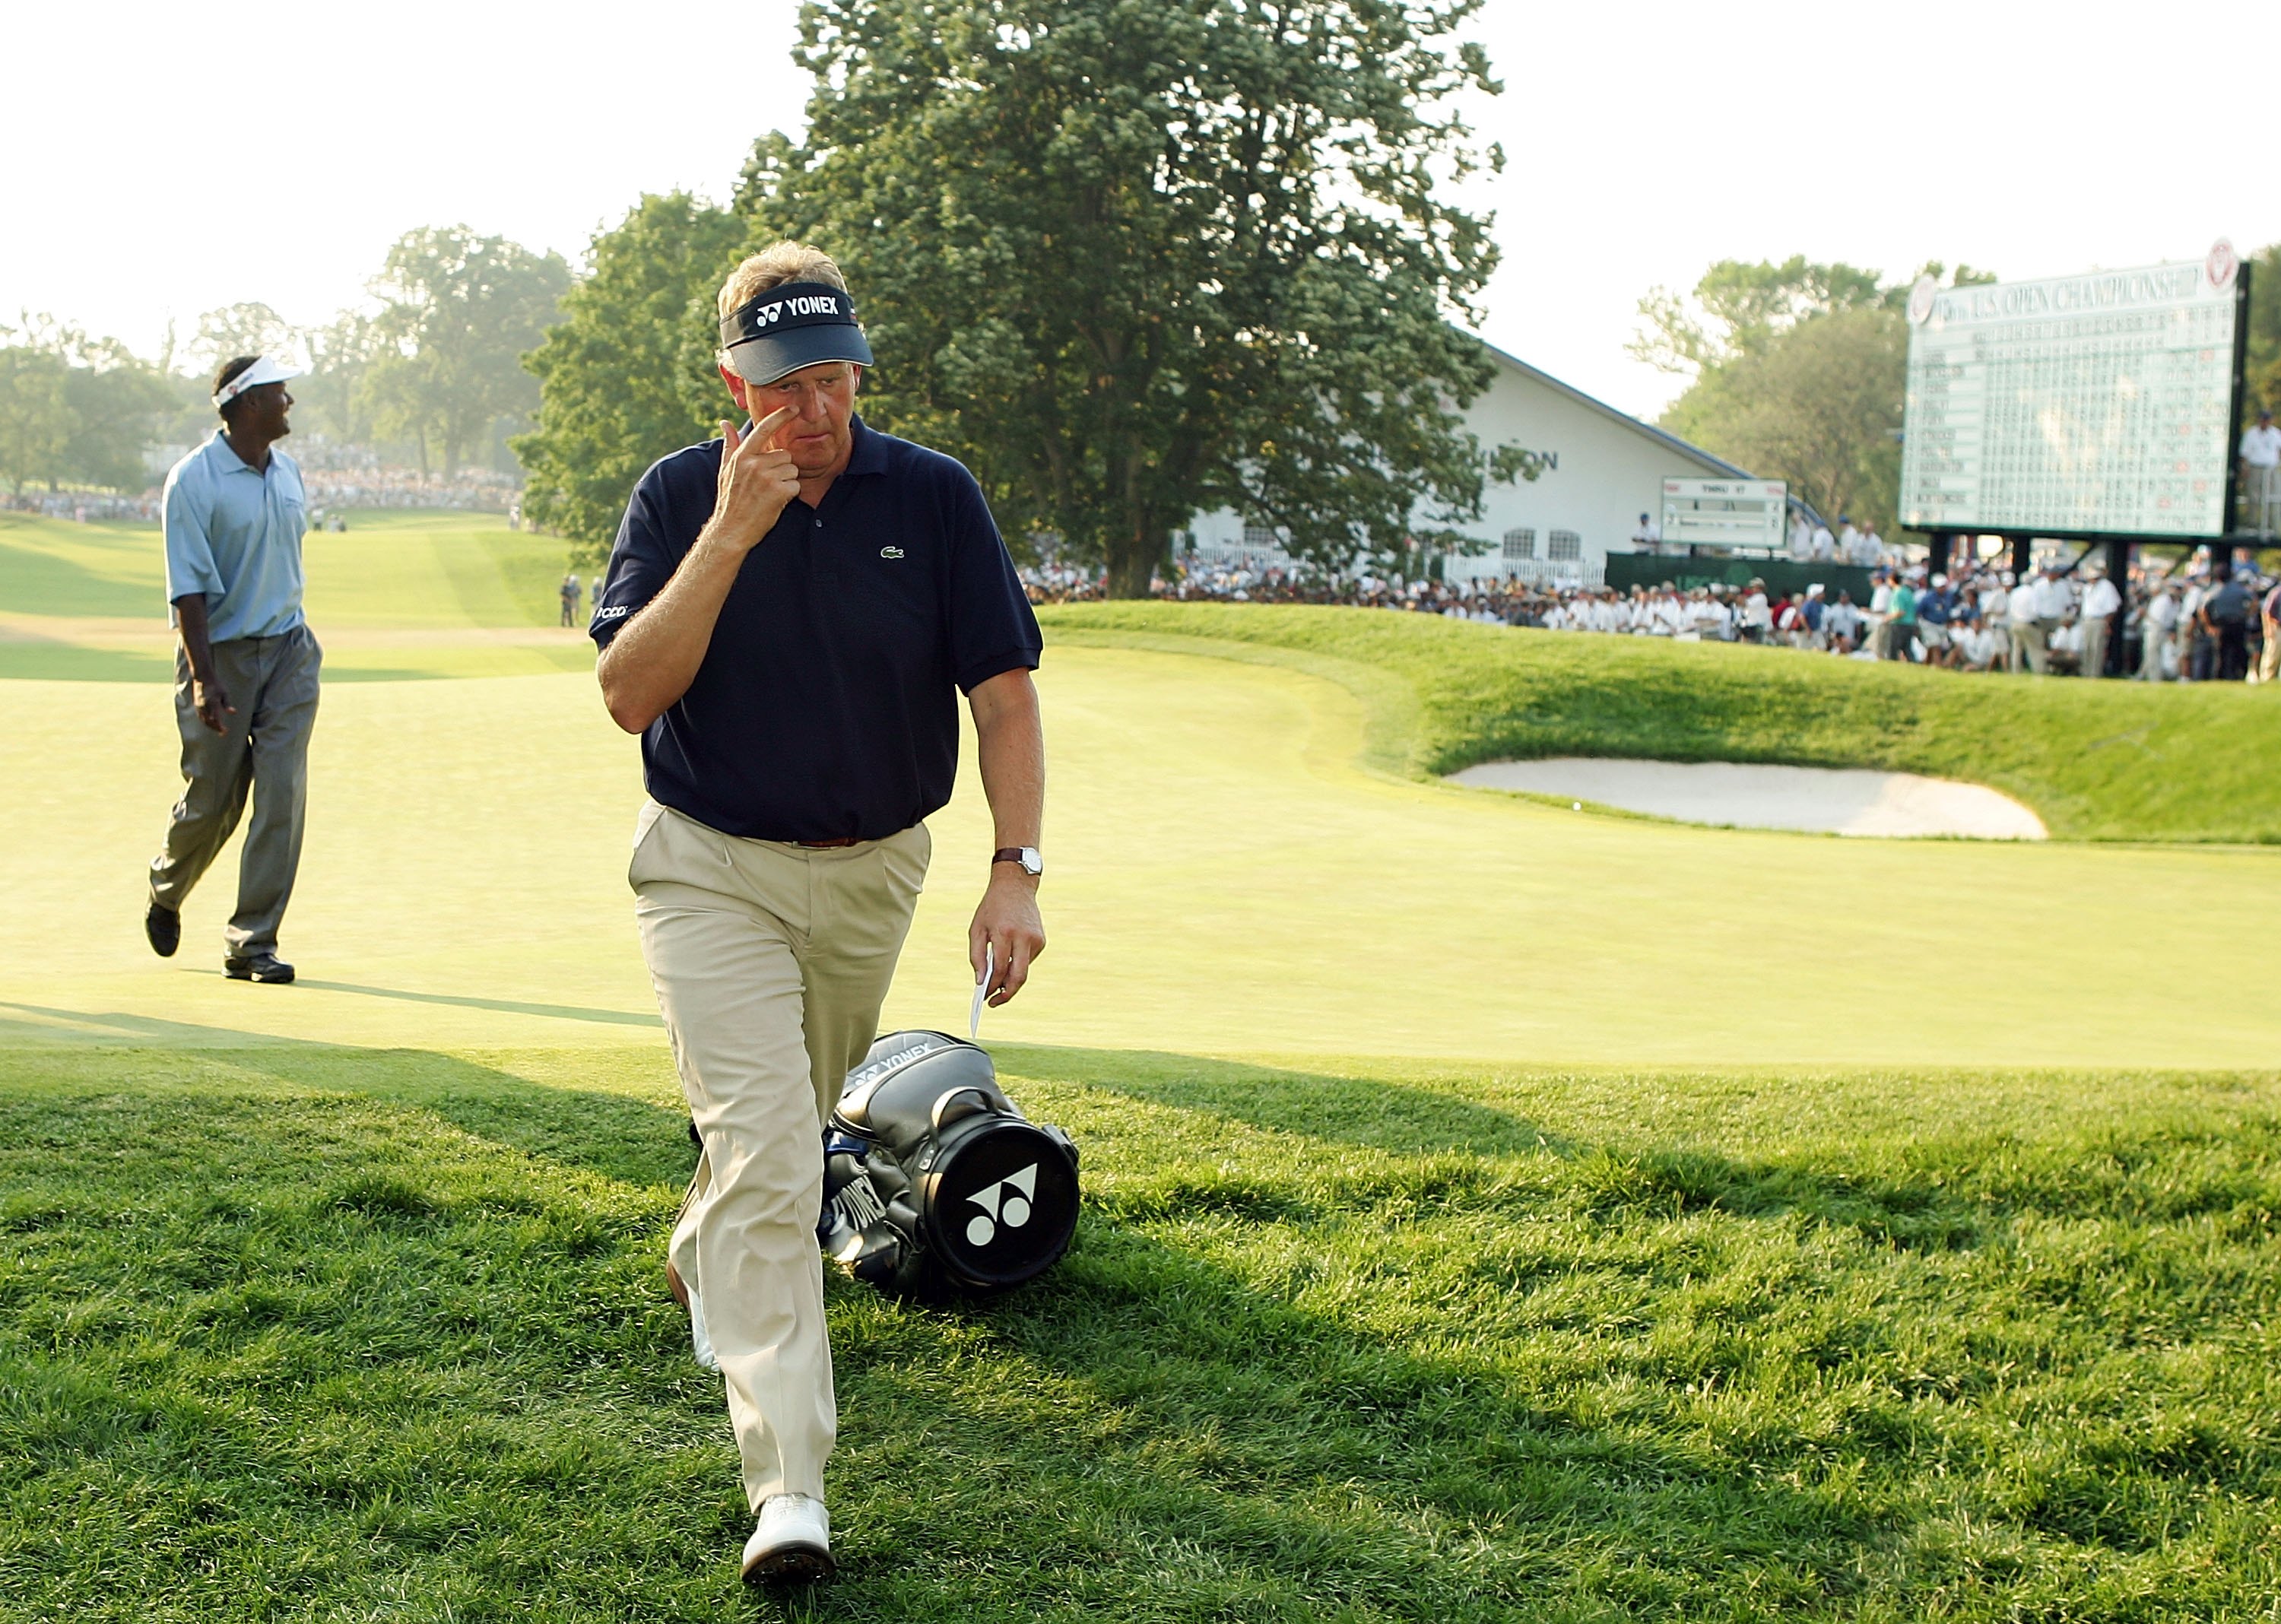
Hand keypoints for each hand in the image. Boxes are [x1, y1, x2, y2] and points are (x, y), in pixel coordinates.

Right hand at [192, 679, 233, 734]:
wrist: (202, 677)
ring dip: (210, 726)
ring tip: (217, 730)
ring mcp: (199, 705)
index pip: (216, 718)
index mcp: (212, 703)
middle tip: (222, 733)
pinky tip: (210, 723)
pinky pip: (200, 716)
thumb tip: (233, 712)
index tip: (225, 732)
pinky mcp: (196, 705)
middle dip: (215, 728)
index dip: (220, 727)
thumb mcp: (224, 693)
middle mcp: (204, 706)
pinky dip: (205, 721)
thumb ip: (227, 704)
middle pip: (209, 721)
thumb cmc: (216, 685)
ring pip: (204, 720)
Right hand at [709, 405, 802, 550]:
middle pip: (785, 454)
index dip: (780, 417)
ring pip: (792, 470)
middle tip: (766, 486)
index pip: (763, 429)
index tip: (792, 408)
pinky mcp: (778, 490)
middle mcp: (753, 463)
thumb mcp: (725, 471)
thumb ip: (730, 445)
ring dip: (786, 482)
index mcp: (742, 456)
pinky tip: (775, 503)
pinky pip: (796, 485)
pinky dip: (790, 495)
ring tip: (768, 495)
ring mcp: (766, 476)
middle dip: (781, 469)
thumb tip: (725, 423)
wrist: (731, 530)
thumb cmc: (730, 501)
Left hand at [969, 868, 1044, 1007]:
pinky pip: (1028, 961)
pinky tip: (1009, 956)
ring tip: (997, 980)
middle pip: (1018, 977)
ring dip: (1010, 978)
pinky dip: (1017, 964)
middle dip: (1006, 994)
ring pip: (1024, 970)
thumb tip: (981, 981)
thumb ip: (977, 956)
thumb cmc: (992, 908)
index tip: (984, 998)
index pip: (1000, 969)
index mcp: (1004, 933)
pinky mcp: (1041, 941)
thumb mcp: (977, 928)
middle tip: (994, 1002)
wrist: (1015, 886)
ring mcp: (1036, 939)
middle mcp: (1023, 937)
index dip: (991, 987)